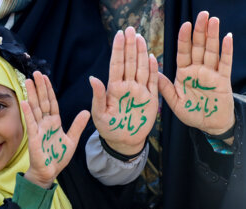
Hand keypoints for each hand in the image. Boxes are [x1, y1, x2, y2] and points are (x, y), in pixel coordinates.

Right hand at [21, 71, 89, 188]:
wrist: (50, 172)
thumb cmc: (58, 157)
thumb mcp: (72, 140)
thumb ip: (77, 126)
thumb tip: (86, 112)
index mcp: (54, 123)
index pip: (52, 103)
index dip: (49, 90)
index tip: (46, 77)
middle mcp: (45, 123)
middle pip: (42, 102)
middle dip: (40, 87)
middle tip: (36, 73)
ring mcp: (39, 129)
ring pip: (35, 109)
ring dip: (32, 95)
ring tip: (29, 81)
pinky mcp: (34, 138)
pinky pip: (31, 123)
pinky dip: (28, 113)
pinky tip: (24, 101)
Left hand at [90, 27, 158, 155]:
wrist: (124, 141)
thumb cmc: (108, 128)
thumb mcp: (99, 114)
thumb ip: (97, 97)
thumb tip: (92, 78)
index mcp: (114, 88)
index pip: (116, 65)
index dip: (118, 50)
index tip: (119, 34)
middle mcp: (127, 86)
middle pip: (129, 62)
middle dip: (130, 46)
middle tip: (131, 29)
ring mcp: (139, 91)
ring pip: (141, 68)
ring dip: (141, 53)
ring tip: (141, 38)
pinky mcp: (150, 99)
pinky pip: (152, 82)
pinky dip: (152, 70)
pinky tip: (151, 58)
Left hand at [158, 11, 234, 138]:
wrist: (209, 124)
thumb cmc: (191, 113)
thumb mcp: (174, 101)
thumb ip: (165, 86)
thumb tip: (153, 71)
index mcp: (184, 73)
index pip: (183, 52)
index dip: (184, 39)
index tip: (185, 25)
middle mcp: (197, 70)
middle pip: (198, 47)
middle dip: (199, 31)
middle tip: (202, 14)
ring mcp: (211, 74)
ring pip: (211, 52)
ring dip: (213, 36)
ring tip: (213, 21)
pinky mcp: (223, 80)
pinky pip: (225, 64)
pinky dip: (227, 51)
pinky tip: (227, 37)